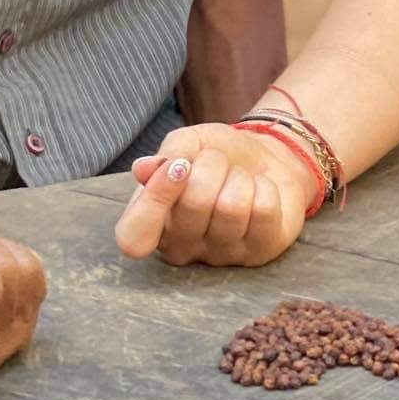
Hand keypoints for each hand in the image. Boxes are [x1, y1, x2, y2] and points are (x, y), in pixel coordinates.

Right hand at [114, 122, 318, 267]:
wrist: (264, 155)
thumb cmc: (217, 154)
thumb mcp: (187, 144)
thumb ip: (166, 156)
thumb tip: (142, 170)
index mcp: (153, 224)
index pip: (134, 238)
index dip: (155, 199)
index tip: (178, 165)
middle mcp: (182, 248)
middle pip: (194, 204)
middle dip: (212, 165)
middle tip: (218, 162)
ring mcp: (221, 256)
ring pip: (232, 207)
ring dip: (239, 177)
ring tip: (239, 178)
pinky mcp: (259, 253)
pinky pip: (263, 211)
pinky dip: (265, 187)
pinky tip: (260, 191)